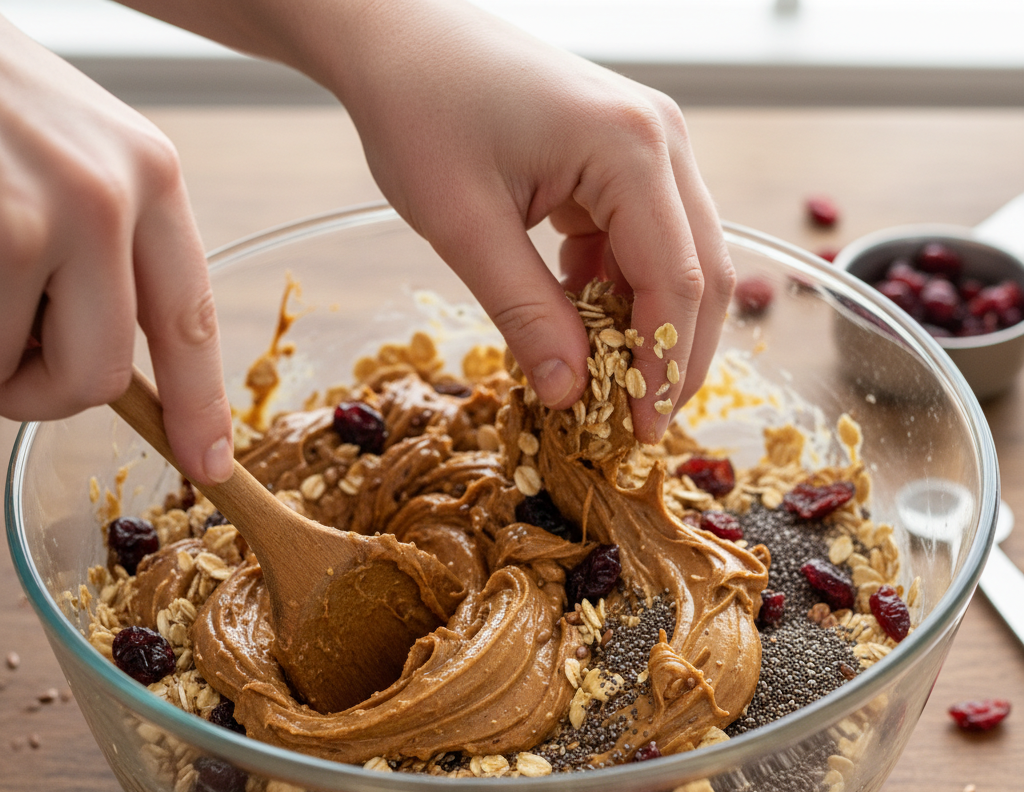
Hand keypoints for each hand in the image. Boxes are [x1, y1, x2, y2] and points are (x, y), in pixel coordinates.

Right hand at [0, 17, 232, 482]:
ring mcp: (36, 214)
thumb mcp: (70, 151)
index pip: (189, 322)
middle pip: (99, 375)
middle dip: (39, 390)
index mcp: (150, 178)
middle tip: (2, 361)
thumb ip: (105, 249)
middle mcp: (107, 196)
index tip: (208, 462)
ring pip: (20, 367)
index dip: (198, 405)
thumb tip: (110, 359)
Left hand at [307, 0, 734, 441]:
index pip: (676, 280)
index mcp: (629, 148)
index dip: (662, 367)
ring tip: (607, 385)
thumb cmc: (421, 111)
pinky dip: (618, 292)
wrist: (398, 36)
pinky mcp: (623, 158)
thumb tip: (572, 394)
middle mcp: (660, 139)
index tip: (638, 431)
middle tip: (638, 423)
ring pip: (678, 259)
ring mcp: (648, 144)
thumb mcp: (465, 226)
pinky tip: (580, 321)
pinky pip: (641, 241)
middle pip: (700, 272)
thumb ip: (525, 313)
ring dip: (647, 326)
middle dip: (673, 355)